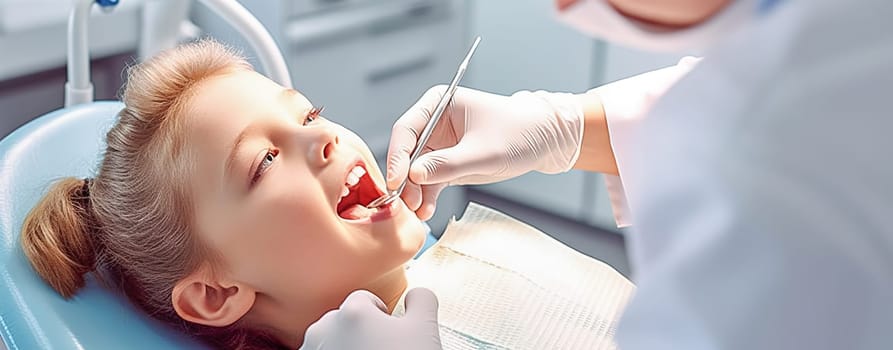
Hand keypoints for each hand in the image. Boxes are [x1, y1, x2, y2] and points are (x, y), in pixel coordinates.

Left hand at [301, 288, 441, 349]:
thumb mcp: (424, 330)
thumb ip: (421, 300)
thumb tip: (416, 295)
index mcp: (353, 313)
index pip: (365, 299)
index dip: (381, 315)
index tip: (389, 333)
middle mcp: (325, 331)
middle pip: (344, 319)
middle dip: (361, 332)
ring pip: (330, 340)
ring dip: (345, 347)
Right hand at [387, 86, 584, 219]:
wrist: (544, 141)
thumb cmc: (519, 132)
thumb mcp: (483, 152)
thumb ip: (447, 164)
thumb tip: (414, 175)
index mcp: (439, 104)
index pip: (406, 130)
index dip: (397, 156)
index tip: (396, 181)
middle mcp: (434, 123)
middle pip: (406, 153)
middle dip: (405, 179)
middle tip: (405, 203)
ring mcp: (439, 145)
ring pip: (415, 171)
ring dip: (414, 193)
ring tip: (419, 212)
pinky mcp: (447, 164)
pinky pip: (429, 182)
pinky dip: (426, 197)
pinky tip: (427, 211)